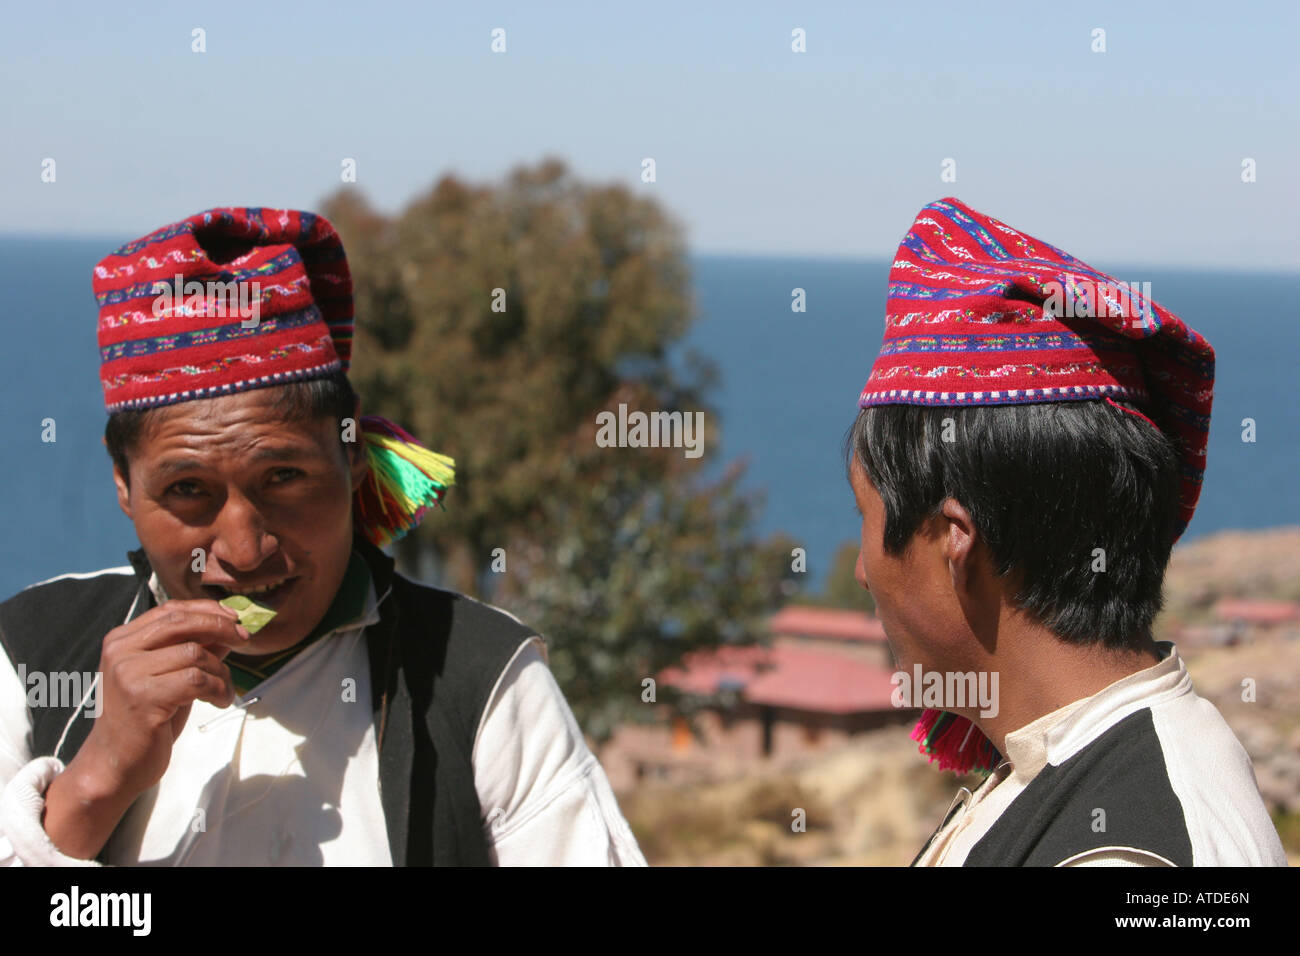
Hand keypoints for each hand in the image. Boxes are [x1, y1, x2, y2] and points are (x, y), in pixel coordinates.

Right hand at [41, 600, 251, 859]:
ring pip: (195, 653)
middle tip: (245, 640)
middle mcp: (120, 651)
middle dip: (222, 628)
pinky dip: (219, 689)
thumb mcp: (170, 676)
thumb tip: (229, 627)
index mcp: (121, 640)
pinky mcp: (143, 696)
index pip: (171, 611)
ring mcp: (128, 672)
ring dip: (222, 672)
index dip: (207, 610)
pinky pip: (197, 680)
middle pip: (183, 624)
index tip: (235, 619)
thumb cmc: (146, 720)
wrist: (115, 765)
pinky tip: (220, 702)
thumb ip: (193, 649)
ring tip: (225, 692)